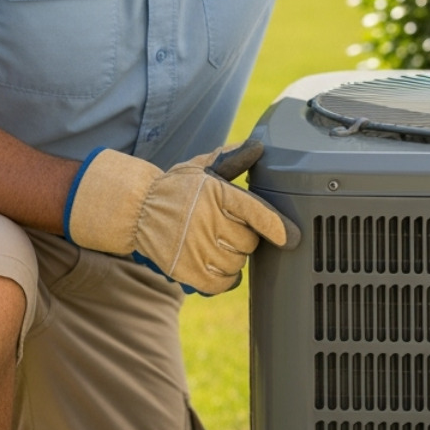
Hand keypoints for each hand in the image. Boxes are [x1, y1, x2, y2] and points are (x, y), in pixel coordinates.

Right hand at [64, 140, 298, 294]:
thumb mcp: (202, 166)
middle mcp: (207, 220)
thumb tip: (259, 146)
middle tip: (230, 230)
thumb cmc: (177, 188)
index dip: (276, 226)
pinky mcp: (185, 270)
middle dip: (246, 238)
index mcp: (216, 192)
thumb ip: (232, 158)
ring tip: (218, 245)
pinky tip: (217, 266)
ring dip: (234, 258)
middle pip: (249, 242)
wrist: (137, 210)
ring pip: (237, 264)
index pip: (254, 210)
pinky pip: (221, 283)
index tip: (292, 238)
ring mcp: (195, 247)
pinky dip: (224, 278)